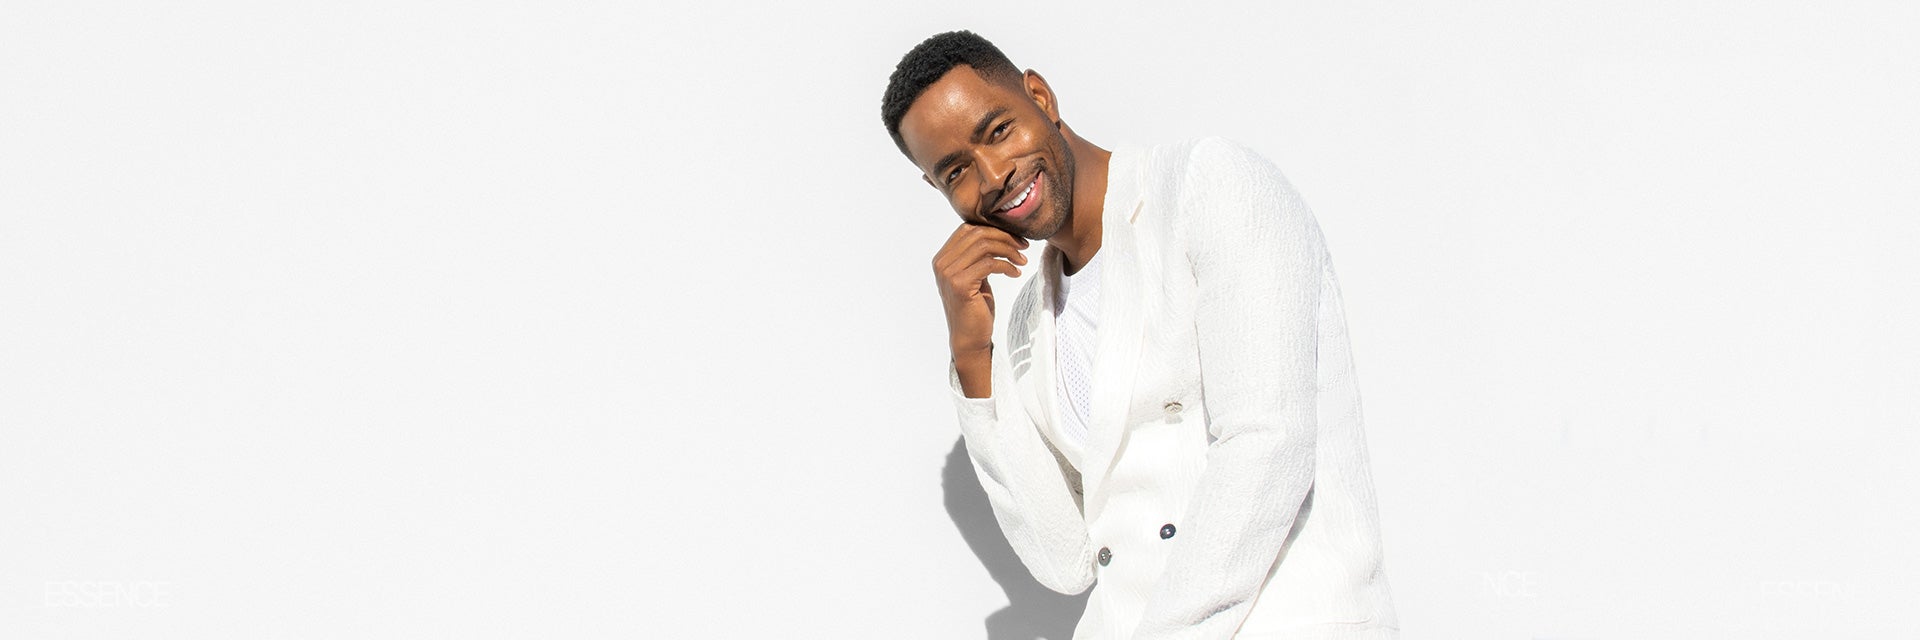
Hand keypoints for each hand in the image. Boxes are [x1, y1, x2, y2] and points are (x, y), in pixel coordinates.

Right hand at [932, 223, 1029, 394]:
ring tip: (1022, 260)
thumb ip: (977, 255)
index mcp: (942, 258)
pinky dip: (1007, 265)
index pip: (967, 228)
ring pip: (984, 246)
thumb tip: (997, 231)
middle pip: (977, 234)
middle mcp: (941, 263)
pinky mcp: (960, 284)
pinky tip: (1016, 273)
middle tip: (1024, 246)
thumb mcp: (975, 275)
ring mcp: (948, 273)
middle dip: (1005, 237)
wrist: (970, 337)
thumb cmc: (975, 307)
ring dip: (1009, 250)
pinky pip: (989, 264)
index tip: (1015, 237)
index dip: (993, 228)